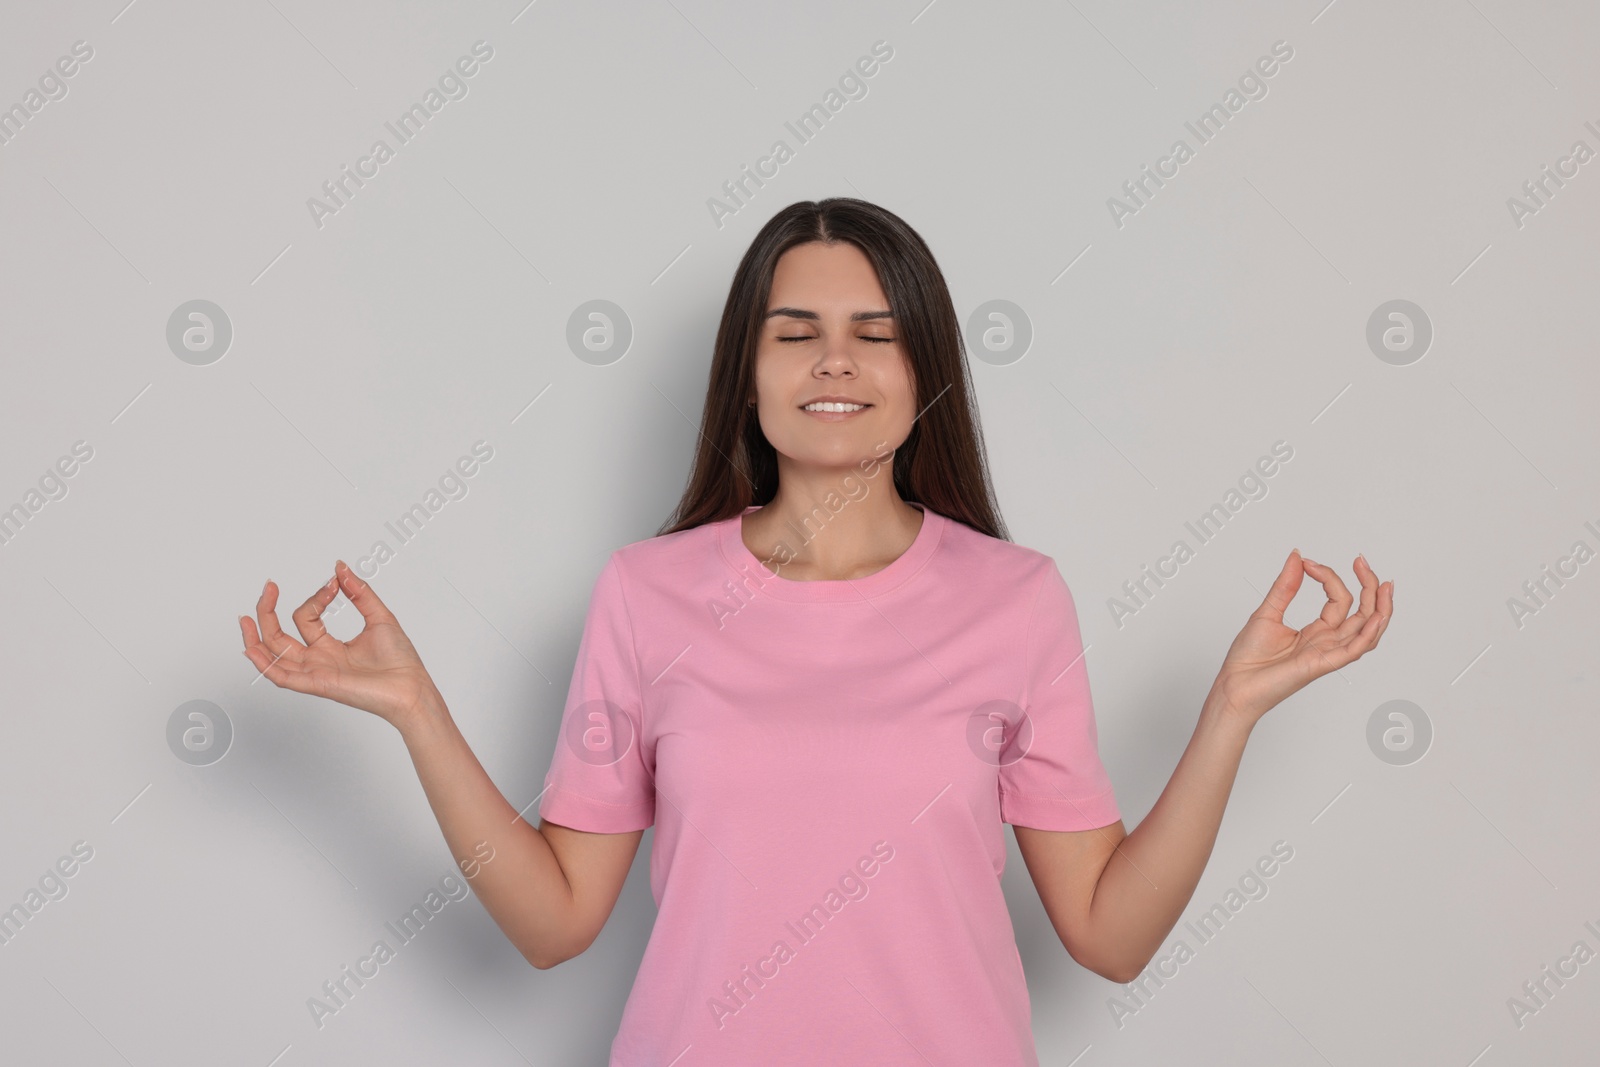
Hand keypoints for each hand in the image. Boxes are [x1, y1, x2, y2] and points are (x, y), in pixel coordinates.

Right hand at [239, 560, 438, 727]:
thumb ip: (359, 592)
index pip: (307, 618)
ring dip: (255, 637)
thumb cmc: (400, 661)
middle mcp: (318, 660)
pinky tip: (252, 648)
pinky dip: (264, 664)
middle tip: (269, 586)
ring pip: (273, 657)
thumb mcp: (380, 616)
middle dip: (268, 612)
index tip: (335, 583)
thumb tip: (340, 568)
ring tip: (245, 616)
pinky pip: (283, 677)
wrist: (413, 687)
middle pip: (279, 636)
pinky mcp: (319, 684)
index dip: (316, 597)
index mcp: (330, 646)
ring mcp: (316, 673)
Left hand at [1209, 549, 1393, 724]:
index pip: (1338, 600)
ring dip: (1380, 608)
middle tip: (1361, 561)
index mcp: (1317, 631)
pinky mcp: (1322, 665)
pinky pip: (1354, 650)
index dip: (1328, 576)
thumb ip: (1285, 586)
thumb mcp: (1267, 612)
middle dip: (1369, 586)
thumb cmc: (1248, 657)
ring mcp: (1327, 653)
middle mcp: (1327, 642)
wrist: (1235, 684)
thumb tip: (1296, 556)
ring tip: (1384, 583)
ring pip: (1367, 631)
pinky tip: (1377, 616)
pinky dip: (1369, 633)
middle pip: (1362, 613)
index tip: (1307, 562)